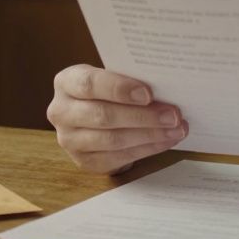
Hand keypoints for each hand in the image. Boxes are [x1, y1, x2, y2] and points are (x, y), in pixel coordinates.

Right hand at [46, 64, 187, 174]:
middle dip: (143, 116)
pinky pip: (119, 158)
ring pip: (113, 140)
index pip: (90, 84)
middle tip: (173, 115)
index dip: (119, 89)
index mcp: (66, 82)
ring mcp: (69, 140)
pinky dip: (147, 149)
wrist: (94, 115)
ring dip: (150, 135)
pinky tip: (166, 141)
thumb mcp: (111, 76)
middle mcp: (61, 111)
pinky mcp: (84, 161)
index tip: (148, 93)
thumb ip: (129, 79)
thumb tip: (167, 87)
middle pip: (103, 116)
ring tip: (177, 129)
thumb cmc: (108, 89)